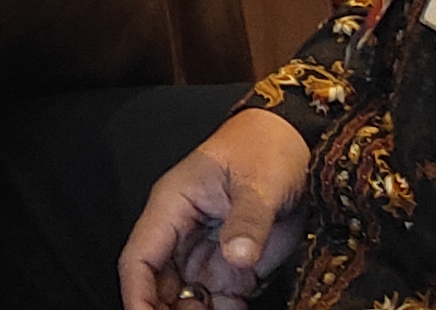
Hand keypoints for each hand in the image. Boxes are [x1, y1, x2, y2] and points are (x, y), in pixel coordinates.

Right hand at [116, 111, 314, 309]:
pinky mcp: (233, 265)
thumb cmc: (265, 148)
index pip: (139, 258)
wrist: (298, 143)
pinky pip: (219, 301)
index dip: (137, 294)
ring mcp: (207, 252)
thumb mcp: (259, 181)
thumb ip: (248, 220)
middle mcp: (183, 234)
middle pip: (158, 286)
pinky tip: (238, 309)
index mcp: (172, 206)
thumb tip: (238, 256)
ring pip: (186, 298)